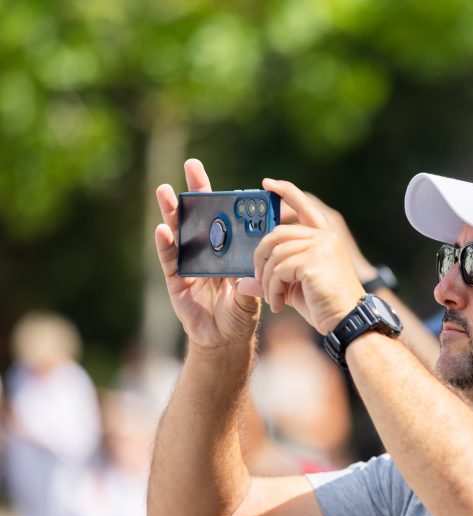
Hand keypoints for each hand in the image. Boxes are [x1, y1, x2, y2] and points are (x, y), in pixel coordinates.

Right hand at [154, 159, 260, 350]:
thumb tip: (257, 261)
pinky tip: (163, 230)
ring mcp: (189, 264)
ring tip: (167, 190)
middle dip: (195, 192)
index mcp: (227, 250)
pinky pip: (170, 259)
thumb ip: (251, 278)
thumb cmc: (241, 314)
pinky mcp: (176, 280)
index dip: (222, 197)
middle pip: (199, 217)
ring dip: (173, 212)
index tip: (228, 177)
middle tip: (192, 165)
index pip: (224, 218)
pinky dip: (166, 245)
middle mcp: (206, 252)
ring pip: (180, 232)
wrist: (225, 340)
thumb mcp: (252, 293)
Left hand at [238, 179, 364, 334]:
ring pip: (275, 254)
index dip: (285, 191)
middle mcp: (325, 237)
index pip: (304, 205)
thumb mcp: (295, 288)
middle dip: (260, 256)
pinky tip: (278, 304)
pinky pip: (279, 270)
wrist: (348, 321)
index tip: (266, 184)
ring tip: (272, 298)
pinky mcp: (314, 261)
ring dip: (267, 280)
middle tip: (257, 278)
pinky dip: (273, 289)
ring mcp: (320, 246)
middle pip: (277, 233)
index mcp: (324, 238)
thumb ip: (272, 279)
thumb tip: (242, 283)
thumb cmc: (325, 306)